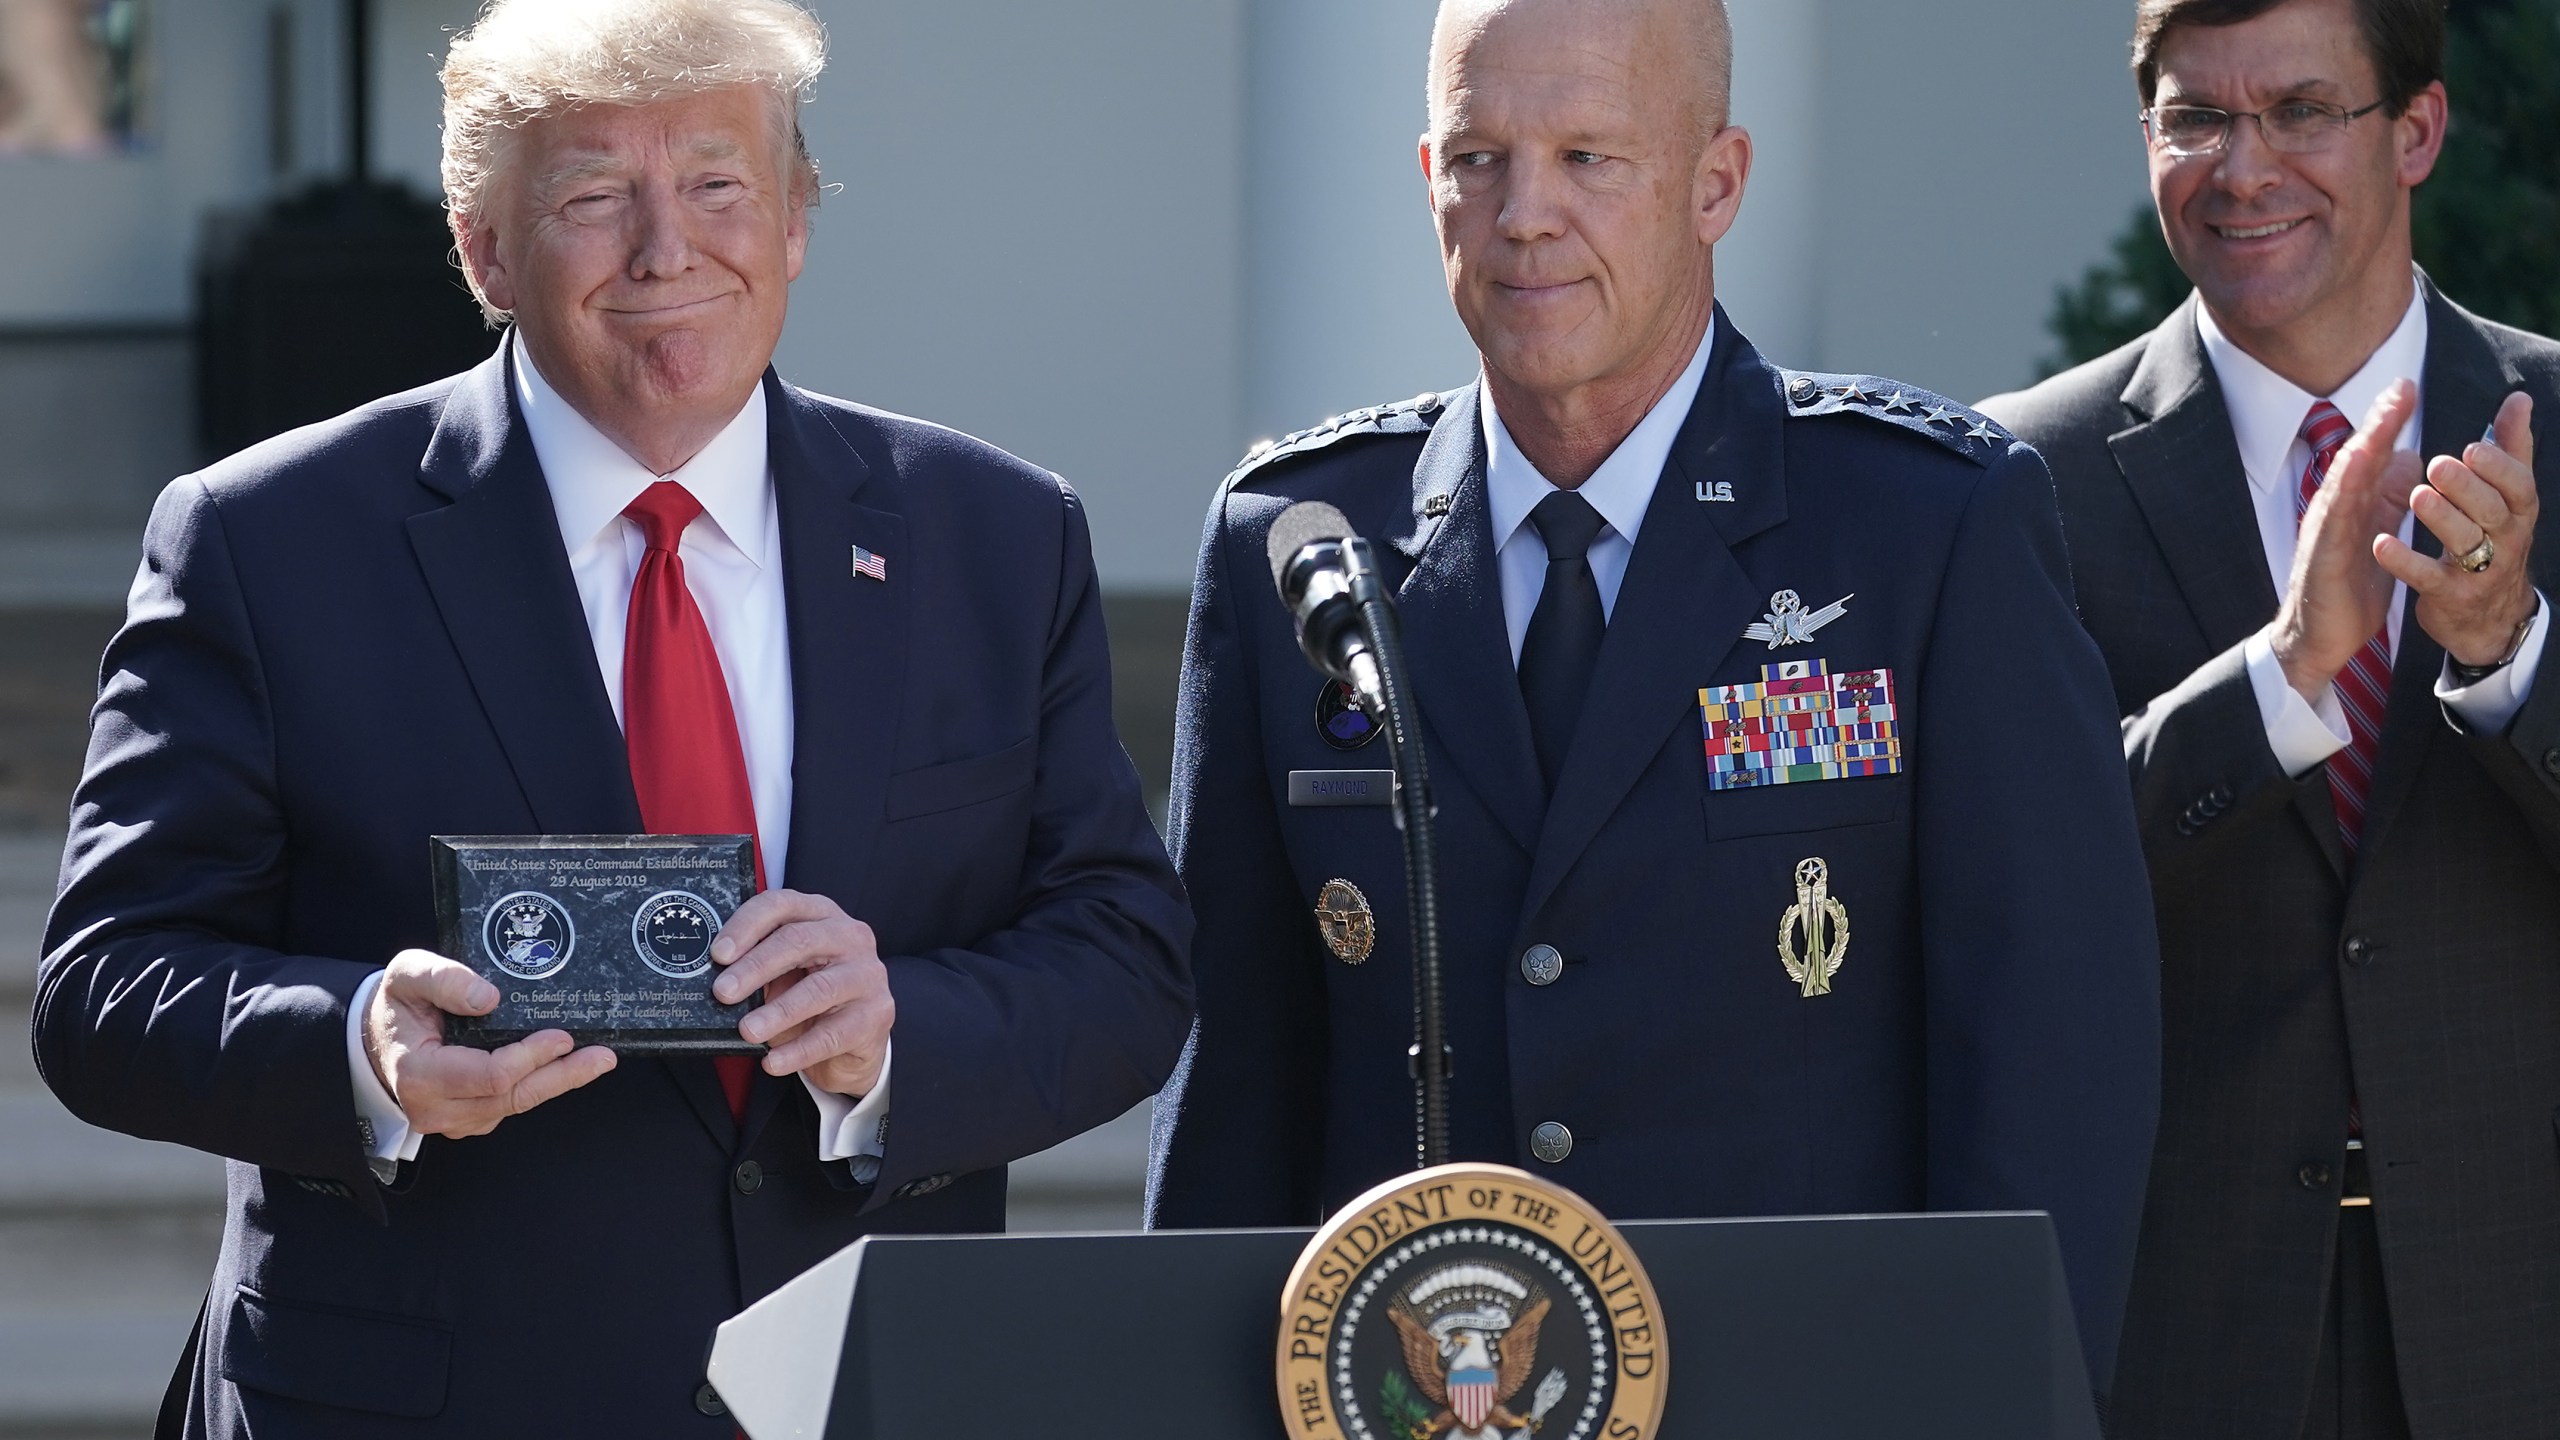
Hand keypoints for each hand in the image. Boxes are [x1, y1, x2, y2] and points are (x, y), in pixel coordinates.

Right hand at [362, 950, 616, 1138]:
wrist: (376, 1039)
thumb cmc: (395, 1006)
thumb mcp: (408, 975)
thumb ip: (444, 979)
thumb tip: (488, 998)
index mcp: (418, 1074)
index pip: (488, 1075)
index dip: (530, 1057)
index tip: (561, 1036)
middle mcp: (435, 1107)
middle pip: (511, 1096)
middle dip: (561, 1076)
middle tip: (602, 1057)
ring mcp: (452, 1119)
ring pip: (515, 1104)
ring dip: (557, 1082)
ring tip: (596, 1061)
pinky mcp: (467, 1119)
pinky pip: (510, 1105)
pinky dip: (538, 1085)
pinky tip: (564, 1067)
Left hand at [711, 889, 893, 1097]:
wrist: (854, 1040)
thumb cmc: (809, 998)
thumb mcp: (782, 975)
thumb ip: (756, 968)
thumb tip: (716, 980)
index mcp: (821, 915)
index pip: (782, 905)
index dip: (747, 926)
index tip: (718, 954)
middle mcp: (850, 936)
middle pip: (799, 941)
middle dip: (756, 967)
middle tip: (723, 992)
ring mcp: (868, 974)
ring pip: (819, 989)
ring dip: (777, 1012)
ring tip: (747, 1031)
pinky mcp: (877, 1014)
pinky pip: (833, 1034)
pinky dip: (799, 1050)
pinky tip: (773, 1062)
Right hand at [2271, 380, 2420, 701]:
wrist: (2317, 639)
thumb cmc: (2345, 593)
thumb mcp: (2378, 537)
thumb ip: (2389, 500)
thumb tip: (2408, 460)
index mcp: (2353, 508)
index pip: (2374, 458)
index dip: (2390, 423)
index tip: (2407, 389)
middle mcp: (2335, 512)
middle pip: (2358, 458)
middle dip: (2379, 421)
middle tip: (2401, 386)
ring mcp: (2325, 531)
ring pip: (2344, 481)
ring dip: (2364, 445)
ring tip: (2383, 416)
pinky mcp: (2321, 554)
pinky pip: (2334, 516)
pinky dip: (2345, 488)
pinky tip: (2357, 467)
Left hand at [2378, 391, 2540, 667]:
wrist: (2487, 619)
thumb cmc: (2494, 542)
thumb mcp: (2507, 498)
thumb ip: (2511, 450)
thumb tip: (2519, 399)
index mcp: (2518, 513)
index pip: (2519, 486)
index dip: (2500, 467)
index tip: (2473, 446)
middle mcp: (2506, 542)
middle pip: (2493, 512)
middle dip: (2468, 488)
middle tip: (2438, 465)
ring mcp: (2479, 572)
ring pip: (2465, 543)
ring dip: (2441, 518)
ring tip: (2416, 496)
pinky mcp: (2450, 597)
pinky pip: (2428, 578)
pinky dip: (2405, 562)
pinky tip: (2381, 543)